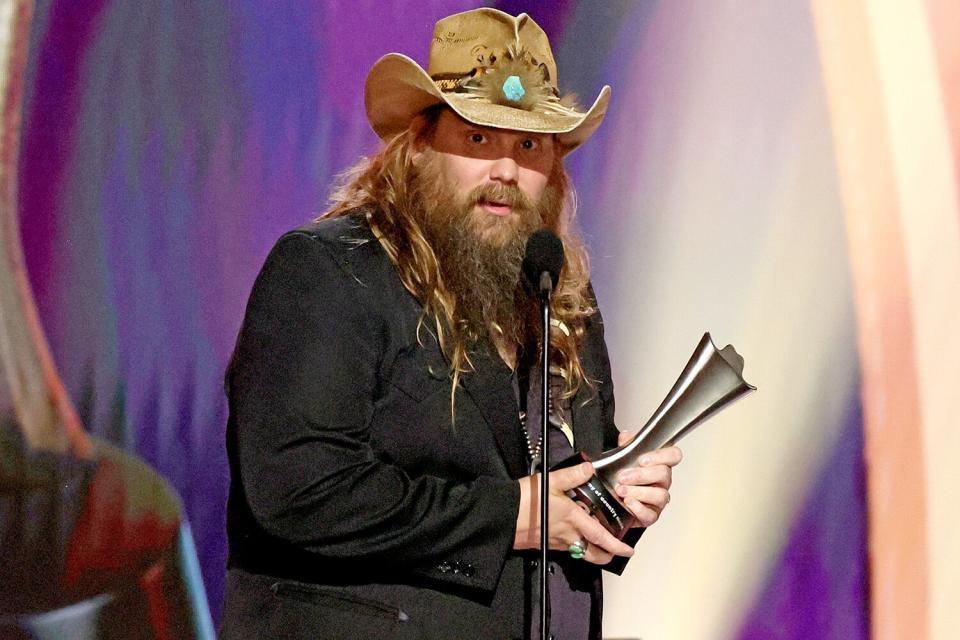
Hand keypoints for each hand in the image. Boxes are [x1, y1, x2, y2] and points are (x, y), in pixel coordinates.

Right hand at [514, 461, 633, 564]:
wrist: (503, 516)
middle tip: (616, 551)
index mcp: (573, 519)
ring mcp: (557, 542)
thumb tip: (590, 468)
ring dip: (593, 552)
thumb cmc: (526, 499)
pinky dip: (577, 545)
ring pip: (582, 554)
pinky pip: (568, 549)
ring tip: (598, 543)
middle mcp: (568, 535)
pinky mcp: (547, 544)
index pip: (601, 537)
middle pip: (594, 554)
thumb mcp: (551, 481)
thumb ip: (572, 475)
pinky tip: (575, 534)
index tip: (628, 550)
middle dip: (608, 555)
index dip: (616, 546)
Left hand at [614, 432, 681, 527]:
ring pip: (660, 495)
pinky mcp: (651, 516)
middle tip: (623, 476)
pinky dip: (638, 508)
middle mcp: (663, 482)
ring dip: (638, 491)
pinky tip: (627, 502)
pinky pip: (650, 514)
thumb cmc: (623, 479)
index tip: (643, 460)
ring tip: (621, 490)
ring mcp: (658, 500)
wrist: (612, 502)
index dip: (662, 456)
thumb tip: (625, 436)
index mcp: (659, 465)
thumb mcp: (621, 460)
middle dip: (641, 475)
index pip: (673, 455)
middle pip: (664, 474)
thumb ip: (625, 447)